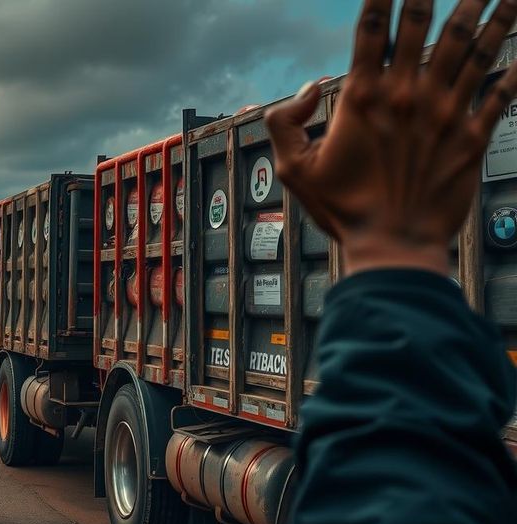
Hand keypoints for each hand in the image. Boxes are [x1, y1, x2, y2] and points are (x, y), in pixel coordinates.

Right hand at [266, 0, 516, 275]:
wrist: (394, 246)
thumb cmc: (343, 209)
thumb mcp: (293, 170)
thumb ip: (285, 124)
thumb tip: (307, 89)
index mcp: (363, 99)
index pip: (372, 31)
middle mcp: (407, 96)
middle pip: (424, 26)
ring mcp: (445, 113)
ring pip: (472, 48)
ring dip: (489, 14)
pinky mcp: (472, 137)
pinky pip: (501, 92)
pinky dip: (515, 68)